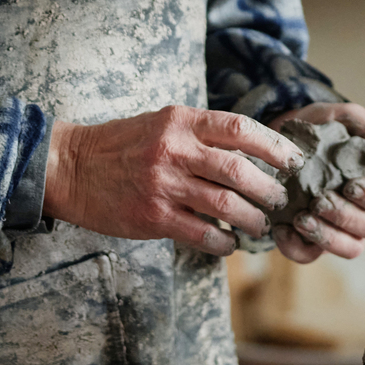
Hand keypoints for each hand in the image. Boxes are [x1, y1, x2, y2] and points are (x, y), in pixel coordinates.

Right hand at [43, 106, 300, 255]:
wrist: (70, 167)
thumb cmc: (122, 144)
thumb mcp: (163, 123)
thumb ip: (202, 133)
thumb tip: (251, 152)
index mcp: (181, 121)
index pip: (240, 129)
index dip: (274, 146)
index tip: (294, 161)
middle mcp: (175, 149)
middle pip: (240, 170)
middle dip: (270, 189)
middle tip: (282, 200)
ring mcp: (163, 184)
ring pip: (225, 204)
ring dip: (252, 218)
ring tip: (261, 224)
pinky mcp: (152, 216)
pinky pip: (200, 233)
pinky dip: (223, 241)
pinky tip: (229, 243)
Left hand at [265, 102, 364, 262]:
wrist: (285, 133)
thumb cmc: (325, 126)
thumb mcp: (348, 117)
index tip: (352, 186)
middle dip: (346, 217)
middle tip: (320, 201)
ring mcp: (341, 228)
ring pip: (348, 248)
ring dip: (326, 237)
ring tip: (301, 218)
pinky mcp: (311, 240)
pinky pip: (309, 255)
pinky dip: (295, 246)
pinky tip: (282, 227)